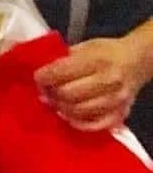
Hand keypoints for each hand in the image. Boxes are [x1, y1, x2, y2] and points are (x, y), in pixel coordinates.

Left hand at [34, 25, 152, 131]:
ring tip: (54, 102)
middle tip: (44, 91)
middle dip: (51, 93)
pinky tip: (68, 115)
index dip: (45, 76)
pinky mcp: (120, 115)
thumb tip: (43, 72)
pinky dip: (77, 123)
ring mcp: (115, 101)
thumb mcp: (85, 46)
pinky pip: (94, 126)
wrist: (135, 62)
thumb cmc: (106, 52)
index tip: (37, 78)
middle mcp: (108, 81)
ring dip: (61, 108)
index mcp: (97, 59)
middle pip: (69, 94)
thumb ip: (64, 59)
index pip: (63, 71)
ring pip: (79, 111)